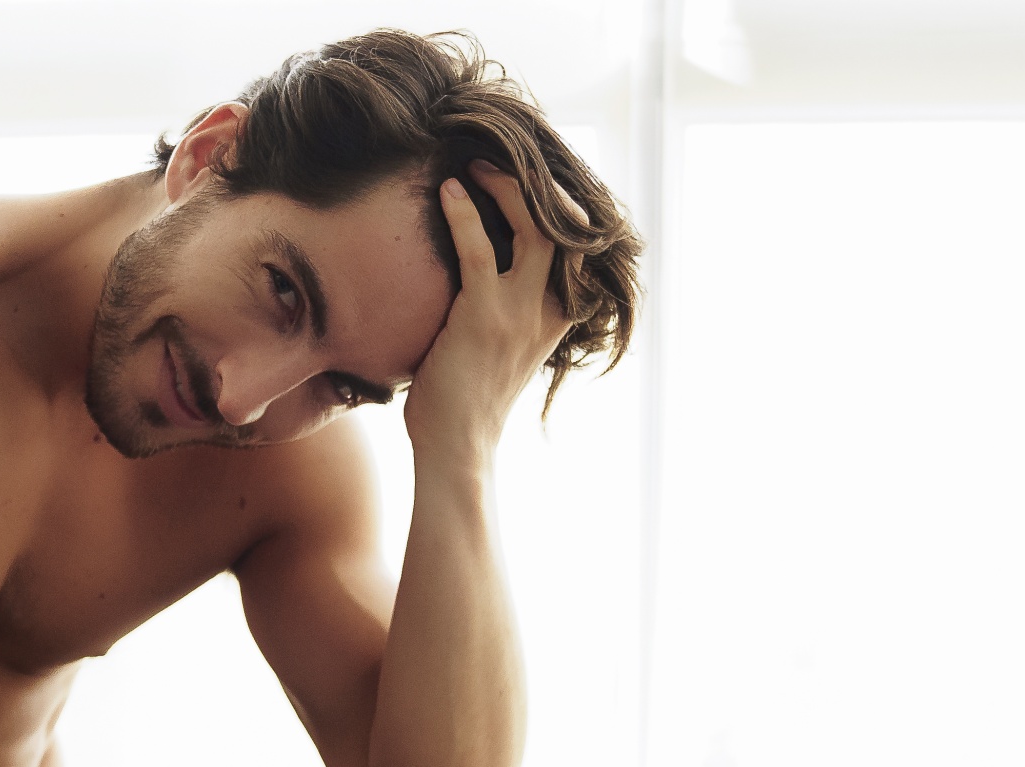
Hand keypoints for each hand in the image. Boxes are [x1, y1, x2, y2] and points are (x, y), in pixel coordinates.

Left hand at [403, 159, 578, 458]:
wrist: (456, 449)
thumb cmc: (462, 403)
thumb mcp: (496, 349)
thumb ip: (499, 309)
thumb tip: (470, 272)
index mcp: (556, 318)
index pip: (577, 248)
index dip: (562, 208)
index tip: (534, 177)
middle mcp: (547, 311)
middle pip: (566, 229)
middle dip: (538, 186)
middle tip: (499, 160)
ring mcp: (518, 313)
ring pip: (536, 230)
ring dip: (506, 189)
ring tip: (474, 167)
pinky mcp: (483, 316)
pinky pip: (479, 251)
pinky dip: (464, 214)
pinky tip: (448, 192)